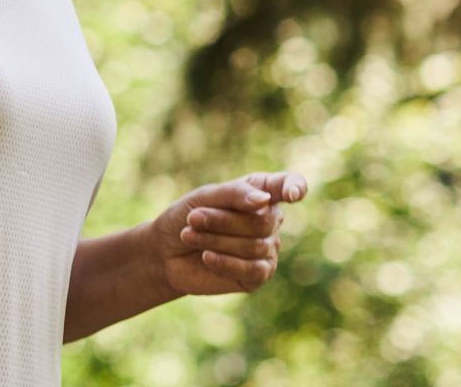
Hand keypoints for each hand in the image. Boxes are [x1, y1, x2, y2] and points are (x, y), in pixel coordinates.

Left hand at [152, 171, 307, 295]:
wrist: (164, 251)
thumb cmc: (186, 217)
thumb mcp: (203, 198)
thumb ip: (234, 194)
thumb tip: (265, 201)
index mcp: (260, 194)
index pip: (288, 185)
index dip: (295, 187)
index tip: (291, 195)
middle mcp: (270, 222)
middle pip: (261, 221)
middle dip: (222, 220)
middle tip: (193, 218)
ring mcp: (267, 250)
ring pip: (254, 245)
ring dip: (215, 239)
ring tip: (188, 235)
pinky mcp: (257, 276)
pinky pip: (253, 269)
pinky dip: (225, 262)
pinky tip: (206, 257)